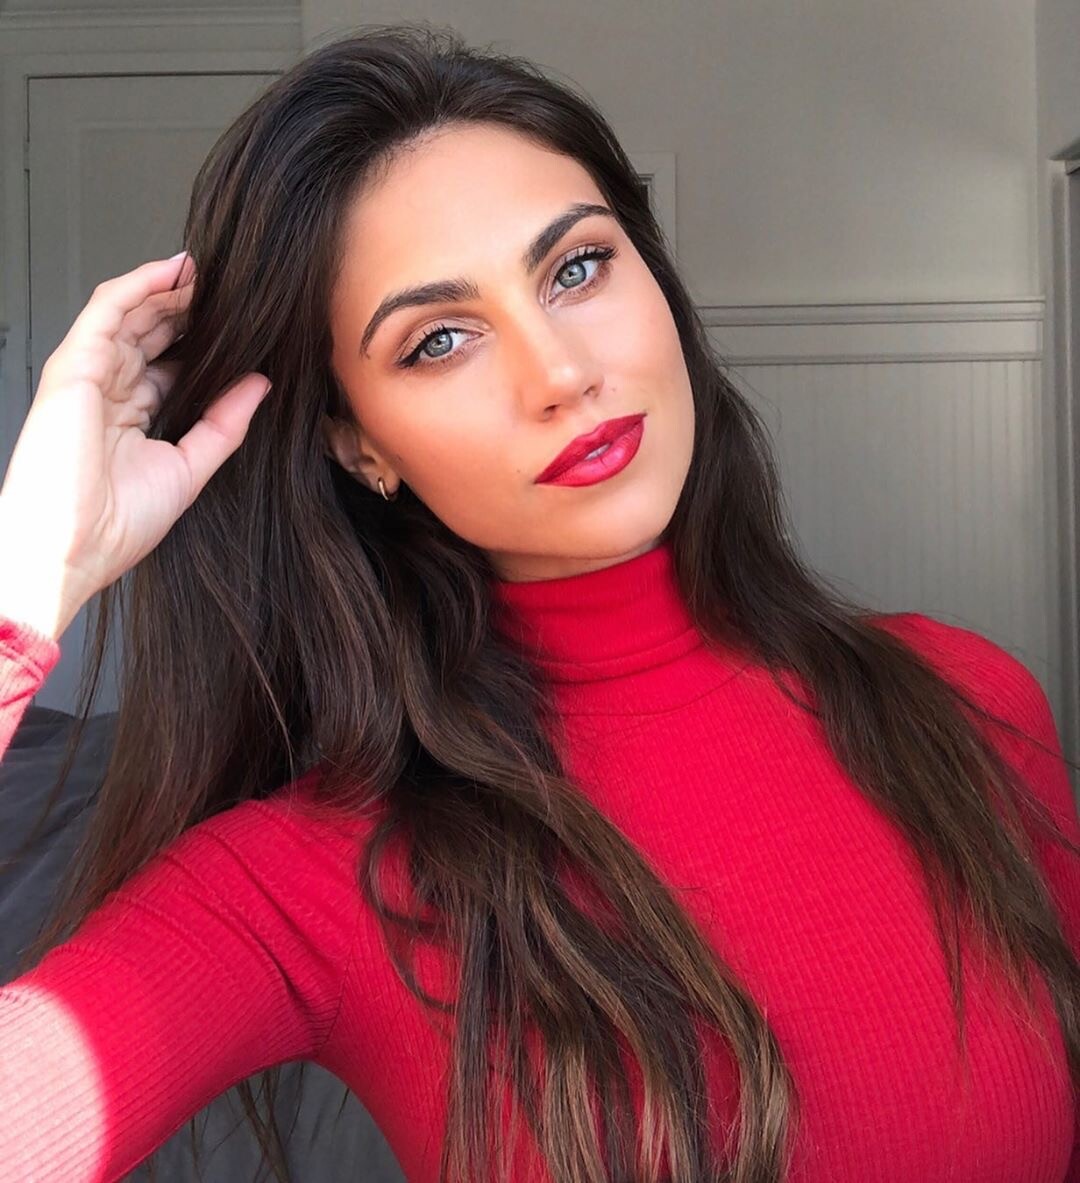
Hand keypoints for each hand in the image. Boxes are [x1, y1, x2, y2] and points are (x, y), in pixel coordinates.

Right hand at [0, 252, 270, 639]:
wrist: (69, 548)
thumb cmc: (115, 525)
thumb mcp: (189, 468)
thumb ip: (225, 424)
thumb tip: (260, 385)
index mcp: (133, 419)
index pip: (171, 366)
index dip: (204, 344)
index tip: (245, 329)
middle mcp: (110, 393)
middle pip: (153, 335)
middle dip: (191, 311)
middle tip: (232, 291)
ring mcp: (91, 375)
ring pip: (133, 314)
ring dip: (171, 290)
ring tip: (211, 271)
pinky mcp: (76, 364)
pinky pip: (109, 309)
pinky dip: (141, 285)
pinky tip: (174, 270)